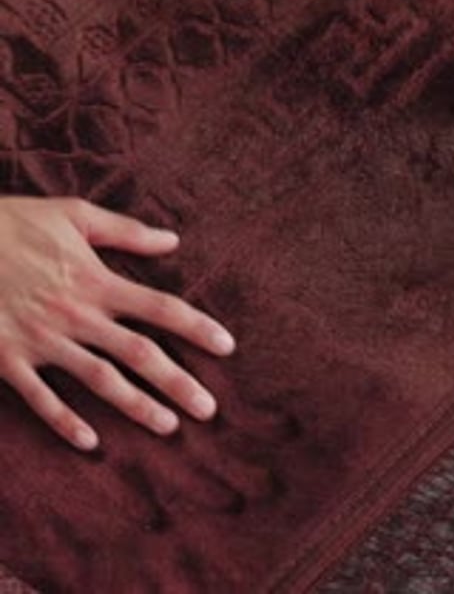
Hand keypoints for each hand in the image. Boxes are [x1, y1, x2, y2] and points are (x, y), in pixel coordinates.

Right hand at [0, 197, 234, 450]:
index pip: (159, 307)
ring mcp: (43, 341)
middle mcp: (77, 315)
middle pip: (138, 353)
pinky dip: (64, 421)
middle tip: (208, 409)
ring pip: (99, 380)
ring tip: (168, 427)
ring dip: (135, 406)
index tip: (227, 346)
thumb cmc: (17, 222)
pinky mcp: (9, 359)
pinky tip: (89, 442)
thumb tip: (173, 240)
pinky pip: (40, 398)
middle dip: (177, 382)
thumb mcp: (74, 215)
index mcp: (95, 280)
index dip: (196, 327)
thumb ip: (126, 231)